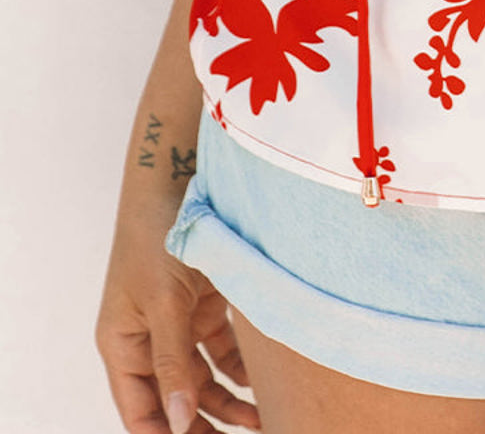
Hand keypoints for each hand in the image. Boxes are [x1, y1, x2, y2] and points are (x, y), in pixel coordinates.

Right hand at [95, 192, 259, 433]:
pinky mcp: (206, 300)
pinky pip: (224, 349)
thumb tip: (176, 423)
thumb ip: (173, 362)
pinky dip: (243, 367)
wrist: (182, 170)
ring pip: (203, 379)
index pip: (140, 412)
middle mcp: (148, 337)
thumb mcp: (164, 301)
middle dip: (203, 426)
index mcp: (123, 344)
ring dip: (231, 402)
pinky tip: (266, 382)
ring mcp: (179, 320)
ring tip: (265, 421)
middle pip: (174, 401)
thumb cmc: (158, 233)